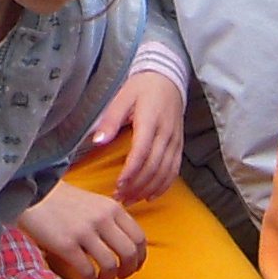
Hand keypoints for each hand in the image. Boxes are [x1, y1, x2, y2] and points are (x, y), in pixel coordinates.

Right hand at [18, 181, 147, 278]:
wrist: (32, 194)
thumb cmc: (63, 201)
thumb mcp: (94, 203)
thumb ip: (111, 219)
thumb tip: (127, 247)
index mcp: (111, 208)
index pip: (139, 238)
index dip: (140, 257)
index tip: (135, 266)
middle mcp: (101, 218)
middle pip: (129, 253)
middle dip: (128, 270)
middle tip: (120, 275)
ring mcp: (84, 231)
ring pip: (110, 265)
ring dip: (109, 277)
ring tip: (101, 278)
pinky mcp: (66, 244)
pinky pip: (87, 271)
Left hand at [83, 69, 186, 206]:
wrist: (168, 79)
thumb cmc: (142, 87)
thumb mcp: (122, 97)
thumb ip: (111, 120)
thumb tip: (97, 141)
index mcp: (150, 120)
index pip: (142, 152)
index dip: (130, 172)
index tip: (118, 185)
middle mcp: (166, 133)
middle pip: (153, 166)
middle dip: (136, 185)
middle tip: (119, 197)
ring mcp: (175, 140)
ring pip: (165, 172)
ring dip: (148, 189)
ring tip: (130, 200)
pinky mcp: (179, 145)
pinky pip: (174, 170)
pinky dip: (163, 185)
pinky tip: (150, 195)